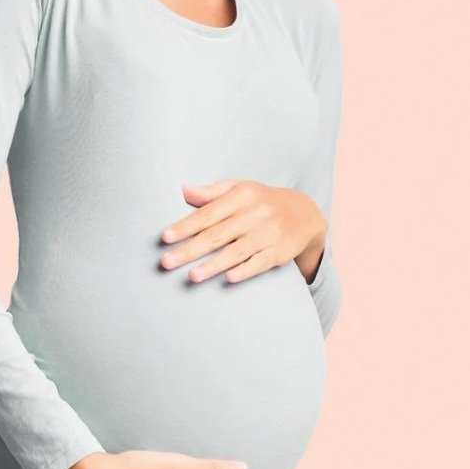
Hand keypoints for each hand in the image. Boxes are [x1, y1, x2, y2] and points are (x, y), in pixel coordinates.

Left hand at [160, 180, 326, 283]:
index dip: (185, 226)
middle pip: (218, 234)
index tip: (165, 238)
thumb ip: (211, 193)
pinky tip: (228, 279)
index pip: (208, 213)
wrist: (304, 212)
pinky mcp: (280, 252)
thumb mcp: (240, 189)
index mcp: (242, 196)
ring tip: (192, 277)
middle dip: (190, 249)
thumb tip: (182, 190)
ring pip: (237, 251)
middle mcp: (255, 213)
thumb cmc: (261, 201)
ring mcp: (269, 233)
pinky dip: (245, 271)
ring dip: (213, 265)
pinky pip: (260, 262)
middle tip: (166, 262)